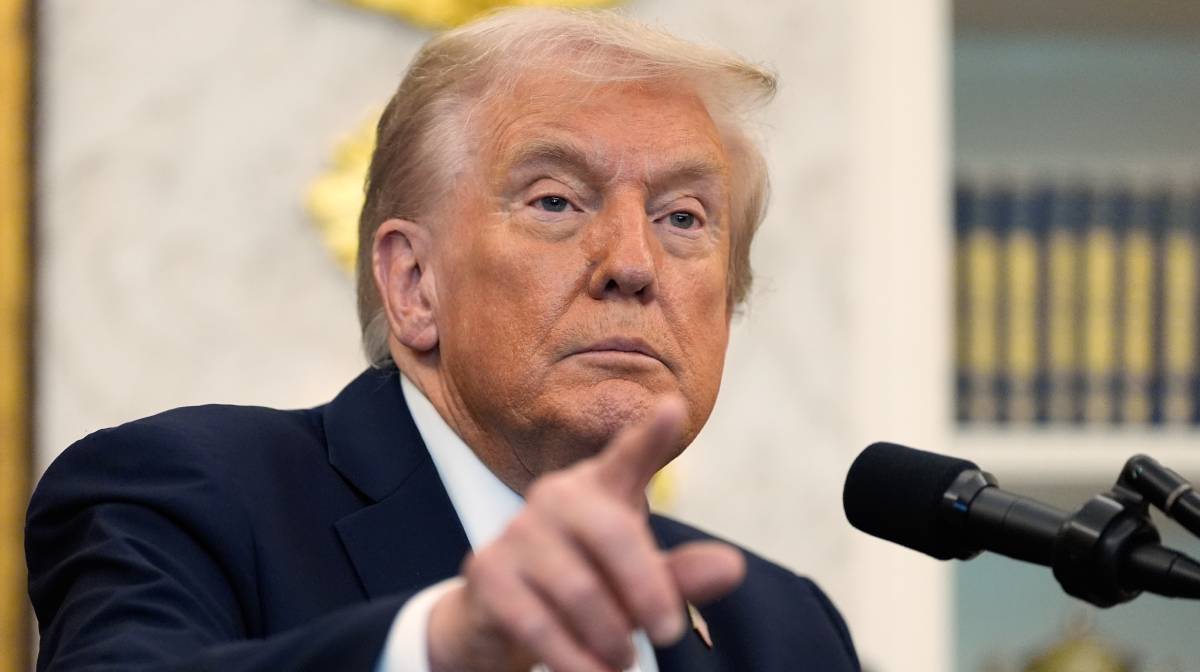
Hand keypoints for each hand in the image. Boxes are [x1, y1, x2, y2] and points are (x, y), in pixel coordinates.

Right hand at [426, 397, 745, 671]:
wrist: (497, 618)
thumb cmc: (584, 585)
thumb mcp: (636, 582)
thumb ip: (680, 575)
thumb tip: (733, 566)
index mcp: (599, 489)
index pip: (628, 457)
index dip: (652, 435)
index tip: (674, 408)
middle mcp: (556, 498)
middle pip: (616, 536)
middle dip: (650, 593)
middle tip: (671, 634)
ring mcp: (517, 532)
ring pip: (580, 590)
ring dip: (611, 637)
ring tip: (624, 661)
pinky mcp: (488, 573)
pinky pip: (539, 624)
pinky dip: (574, 659)